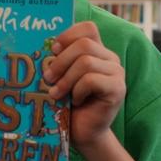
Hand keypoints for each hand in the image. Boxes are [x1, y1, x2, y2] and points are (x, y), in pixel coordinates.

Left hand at [42, 21, 125, 150]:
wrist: (83, 131)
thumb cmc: (67, 103)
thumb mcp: (60, 76)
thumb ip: (58, 59)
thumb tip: (43, 48)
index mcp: (96, 51)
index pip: (87, 28)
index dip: (68, 35)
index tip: (52, 51)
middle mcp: (110, 58)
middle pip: (83, 44)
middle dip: (60, 61)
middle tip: (47, 78)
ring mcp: (117, 73)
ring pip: (86, 62)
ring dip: (65, 79)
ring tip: (57, 93)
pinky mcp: (118, 89)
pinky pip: (91, 80)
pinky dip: (77, 91)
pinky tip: (75, 100)